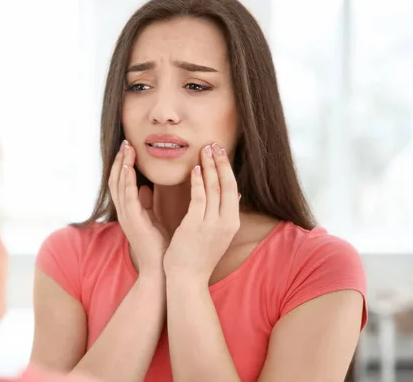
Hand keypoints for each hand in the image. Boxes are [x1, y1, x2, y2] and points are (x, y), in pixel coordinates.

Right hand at [109, 140, 168, 274]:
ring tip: (127, 149)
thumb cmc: (160, 246)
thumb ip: (147, 204)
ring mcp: (126, 216)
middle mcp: (124, 212)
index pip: (122, 182)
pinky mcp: (133, 221)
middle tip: (125, 142)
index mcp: (129, 210)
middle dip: (120, 160)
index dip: (124, 164)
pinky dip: (127, 180)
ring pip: (119, 185)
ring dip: (122, 166)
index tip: (130, 147)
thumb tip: (145, 188)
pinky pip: (127, 197)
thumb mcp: (153, 219)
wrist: (160, 269)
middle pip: (116, 180)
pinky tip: (130, 168)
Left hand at [164, 143, 239, 283]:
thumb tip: (235, 193)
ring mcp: (211, 224)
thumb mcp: (218, 234)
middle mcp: (225, 222)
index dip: (227, 169)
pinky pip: (198, 198)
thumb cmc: (198, 256)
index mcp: (231, 223)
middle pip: (226, 185)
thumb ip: (225, 213)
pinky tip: (195, 168)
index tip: (221, 153)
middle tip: (215, 144)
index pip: (233, 189)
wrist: (187, 279)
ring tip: (205, 149)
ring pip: (213, 188)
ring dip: (209, 166)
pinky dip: (198, 181)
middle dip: (220, 162)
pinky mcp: (195, 226)